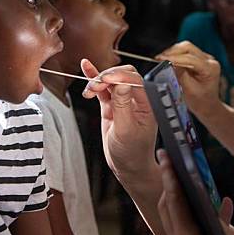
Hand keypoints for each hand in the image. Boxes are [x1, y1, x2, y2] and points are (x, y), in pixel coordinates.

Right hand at [81, 59, 156, 176]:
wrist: (127, 166)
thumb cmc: (132, 152)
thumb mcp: (126, 130)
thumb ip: (123, 106)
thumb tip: (122, 84)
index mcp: (147, 103)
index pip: (134, 80)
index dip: (119, 76)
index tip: (105, 79)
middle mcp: (137, 99)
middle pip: (122, 75)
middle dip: (107, 76)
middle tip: (95, 85)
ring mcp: (123, 101)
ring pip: (111, 81)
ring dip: (98, 81)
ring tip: (89, 90)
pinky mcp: (112, 106)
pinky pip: (103, 89)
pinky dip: (94, 80)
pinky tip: (87, 68)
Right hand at [156, 41, 221, 115]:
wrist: (208, 106)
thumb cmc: (201, 101)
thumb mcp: (189, 90)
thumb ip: (180, 75)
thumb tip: (169, 62)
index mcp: (210, 69)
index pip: (189, 58)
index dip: (173, 58)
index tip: (160, 59)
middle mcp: (210, 61)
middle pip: (188, 48)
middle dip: (172, 52)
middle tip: (159, 58)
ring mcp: (206, 58)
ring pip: (186, 48)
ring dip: (173, 52)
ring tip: (162, 59)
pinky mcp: (200, 59)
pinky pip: (186, 52)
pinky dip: (176, 55)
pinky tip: (169, 60)